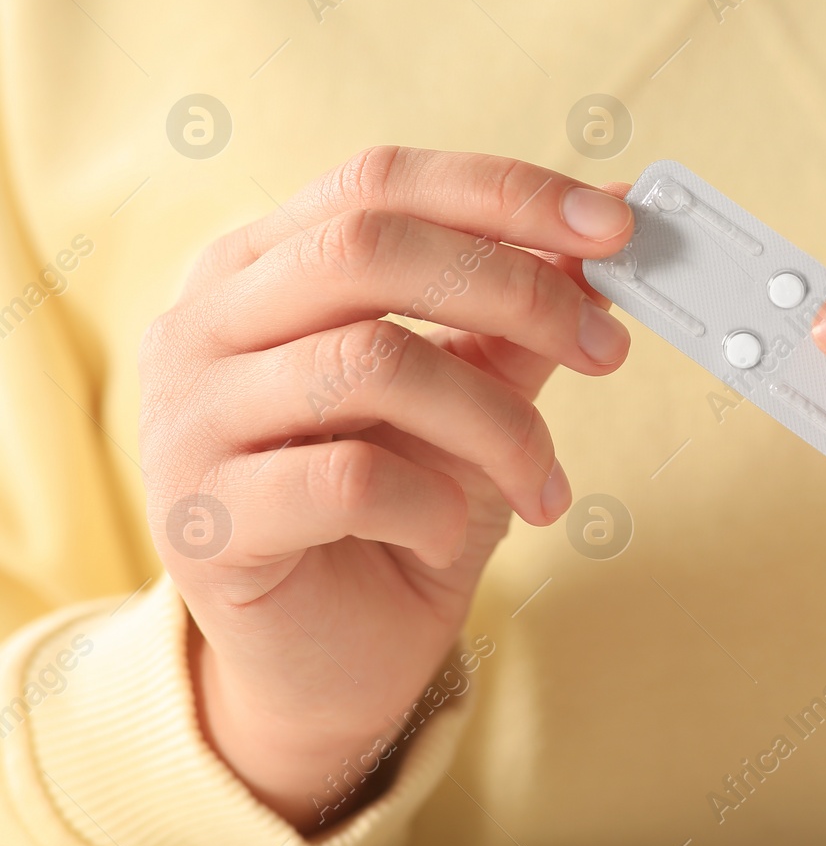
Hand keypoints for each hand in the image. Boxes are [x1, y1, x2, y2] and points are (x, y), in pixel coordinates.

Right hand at [139, 146, 633, 830]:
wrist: (326, 663)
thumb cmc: (399, 511)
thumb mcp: (472, 396)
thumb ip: (518, 314)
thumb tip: (609, 220)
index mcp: (263, 265)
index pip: (380, 181)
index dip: (504, 193)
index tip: (616, 224)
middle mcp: (206, 323)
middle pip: (367, 246)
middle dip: (516, 288)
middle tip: (609, 349)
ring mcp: (189, 418)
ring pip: (368, 361)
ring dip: (496, 423)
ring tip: (542, 483)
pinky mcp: (203, 519)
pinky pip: (348, 479)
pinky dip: (433, 504)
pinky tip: (449, 535)